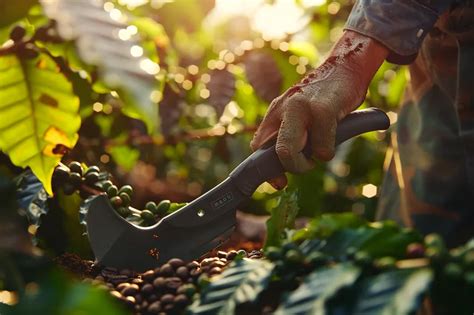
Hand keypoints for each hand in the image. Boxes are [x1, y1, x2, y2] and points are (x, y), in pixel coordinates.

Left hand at [250, 30, 387, 188]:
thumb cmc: (323, 99)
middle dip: (293, 166)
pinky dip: (329, 151)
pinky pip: (322, 148)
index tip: (280, 181)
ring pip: (291, 152)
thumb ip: (286, 139)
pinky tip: (335, 134)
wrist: (345, 68)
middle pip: (275, 151)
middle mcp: (283, 109)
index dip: (268, 170)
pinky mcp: (322, 110)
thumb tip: (278, 181)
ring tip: (323, 146)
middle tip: (307, 164)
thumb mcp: (297, 115)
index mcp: (275, 112)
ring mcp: (301, 108)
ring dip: (313, 160)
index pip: (257, 147)